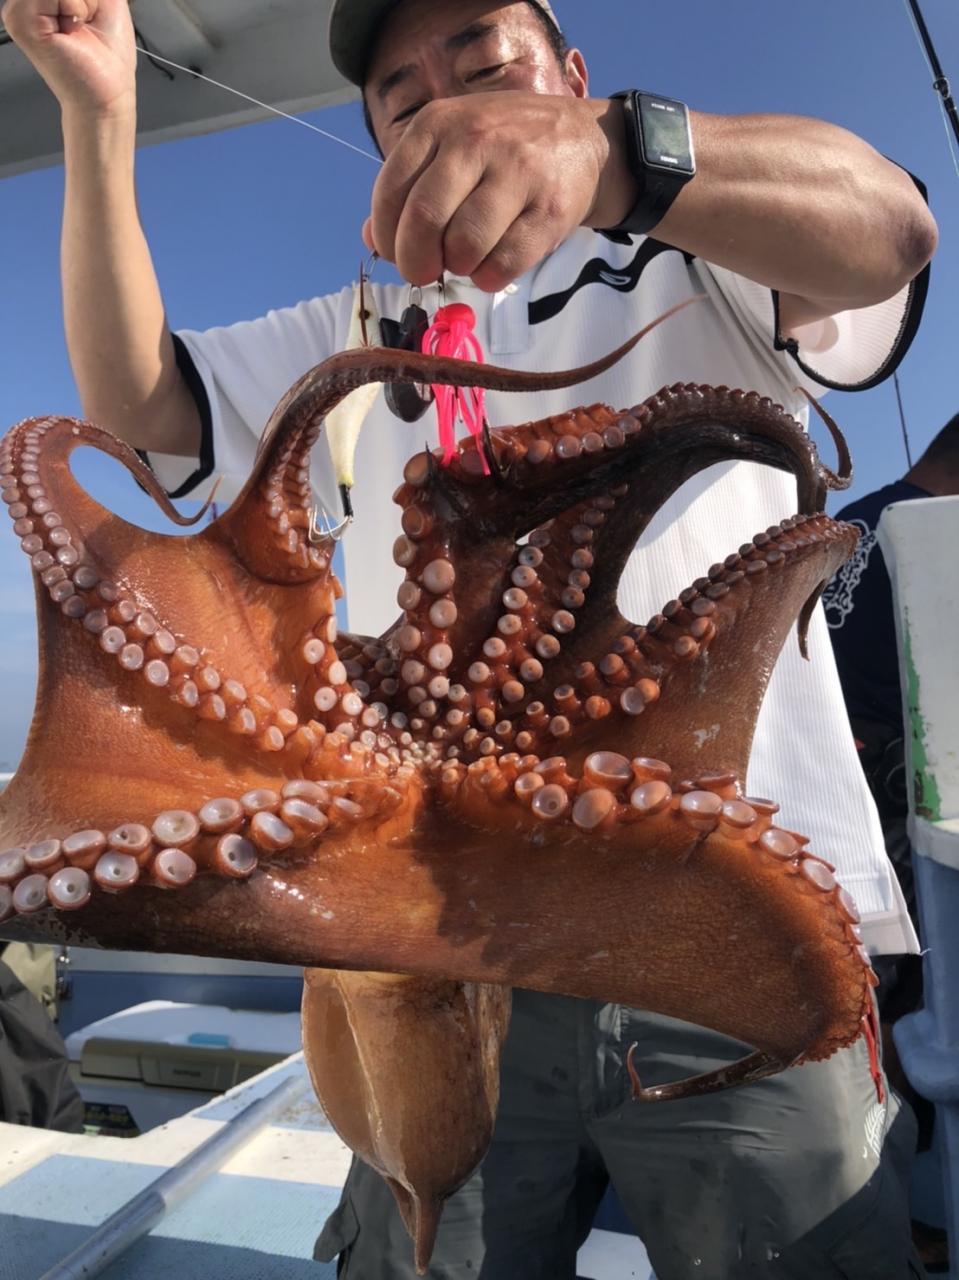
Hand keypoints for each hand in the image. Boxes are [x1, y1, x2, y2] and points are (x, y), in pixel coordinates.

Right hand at [2, 0, 136, 116]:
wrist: (109, 95)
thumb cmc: (107, 56)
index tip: (81, 12)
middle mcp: (23, 1)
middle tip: (85, 19)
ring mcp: (17, 10)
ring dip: (83, 0)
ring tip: (80, 24)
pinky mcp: (22, 21)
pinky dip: (77, 7)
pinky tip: (73, 29)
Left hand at [363, 92, 634, 291]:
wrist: (583, 140)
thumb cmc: (502, 150)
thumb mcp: (449, 148)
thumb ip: (408, 188)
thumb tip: (373, 239)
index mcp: (438, 123)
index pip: (391, 192)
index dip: (387, 237)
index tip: (397, 254)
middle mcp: (476, 140)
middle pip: (425, 220)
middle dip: (416, 261)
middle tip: (425, 272)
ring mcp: (517, 172)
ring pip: (464, 246)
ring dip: (458, 267)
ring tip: (467, 258)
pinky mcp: (550, 209)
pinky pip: (504, 263)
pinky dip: (489, 277)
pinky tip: (492, 266)